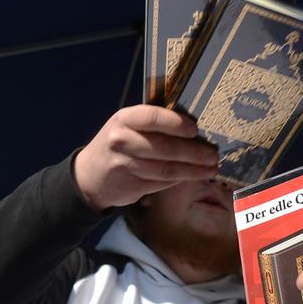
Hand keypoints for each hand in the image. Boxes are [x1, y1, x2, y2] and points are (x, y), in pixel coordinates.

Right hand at [74, 105, 218, 210]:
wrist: (90, 176)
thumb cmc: (119, 144)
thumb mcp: (128, 126)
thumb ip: (153, 125)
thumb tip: (194, 129)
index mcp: (124, 119)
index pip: (152, 117)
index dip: (175, 123)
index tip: (195, 129)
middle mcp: (122, 141)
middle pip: (164, 148)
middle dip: (193, 153)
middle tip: (213, 155)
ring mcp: (126, 165)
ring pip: (166, 169)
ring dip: (193, 170)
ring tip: (211, 168)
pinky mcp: (133, 186)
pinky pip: (163, 182)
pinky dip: (181, 179)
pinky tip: (194, 176)